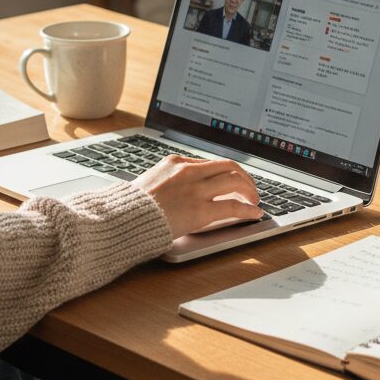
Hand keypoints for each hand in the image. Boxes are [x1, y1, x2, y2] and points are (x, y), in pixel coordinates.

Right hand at [134, 156, 262, 238]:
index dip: (227, 173)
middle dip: (244, 178)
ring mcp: (196, 190)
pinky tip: (254, 214)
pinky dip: (248, 210)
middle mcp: (189, 171)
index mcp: (175, 162)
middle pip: (229, 166)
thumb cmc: (133, 204)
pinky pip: (233, 206)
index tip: (233, 181)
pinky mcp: (201, 210)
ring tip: (254, 201)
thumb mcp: (151, 181)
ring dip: (250, 191)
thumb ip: (169, 180)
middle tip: (250, 189)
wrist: (125, 217)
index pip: (211, 163)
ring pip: (235, 181)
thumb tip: (182, 188)